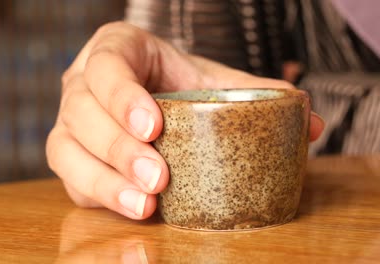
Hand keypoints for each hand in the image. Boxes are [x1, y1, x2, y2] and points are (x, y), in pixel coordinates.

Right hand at [46, 21, 324, 219]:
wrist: (151, 93)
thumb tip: (313, 123)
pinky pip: (72, 179)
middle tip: (158, 177)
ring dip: (105, 180)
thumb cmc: (179, 83)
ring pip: (66, 150)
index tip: (155, 126)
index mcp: (116, 51)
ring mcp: (71, 121)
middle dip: (118, 148)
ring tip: (146, 205)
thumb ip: (257, 94)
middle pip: (82, 113)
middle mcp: (82, 84)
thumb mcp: (213, 79)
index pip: (107, 67)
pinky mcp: (71, 155)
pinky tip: (135, 209)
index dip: (123, 96)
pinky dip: (101, 196)